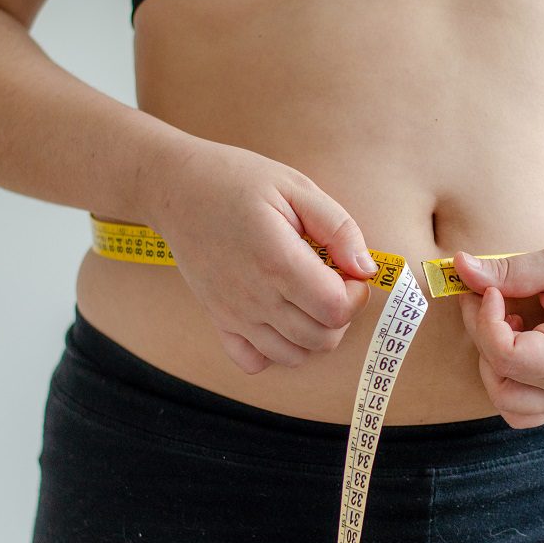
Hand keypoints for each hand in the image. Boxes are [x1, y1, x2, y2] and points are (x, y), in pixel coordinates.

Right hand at [143, 137, 377, 373]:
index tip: (348, 270)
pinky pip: (253, 362)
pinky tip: (280, 318)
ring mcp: (234, 314)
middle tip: (331, 282)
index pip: (336, 309)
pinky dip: (274, 350)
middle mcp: (255, 296)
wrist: (176, 187)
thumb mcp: (296, 187)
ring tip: (308, 298)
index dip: (356, 294)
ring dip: (313, 334)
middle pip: (322, 339)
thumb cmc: (239, 181)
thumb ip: (339, 228)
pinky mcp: (219, 320)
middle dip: (341, 314)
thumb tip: (367, 268)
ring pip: (293, 356)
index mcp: (278, 261)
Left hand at [453, 239, 543, 428]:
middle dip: (481, 332)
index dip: (485, 321)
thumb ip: (510, 270)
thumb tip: (460, 268)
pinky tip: (517, 341)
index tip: (491, 289)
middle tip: (488, 292)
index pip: (507, 357)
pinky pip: (520, 406)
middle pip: (499, 376)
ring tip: (508, 322)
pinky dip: (506, 378)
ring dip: (491, 360)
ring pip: (504, 400)